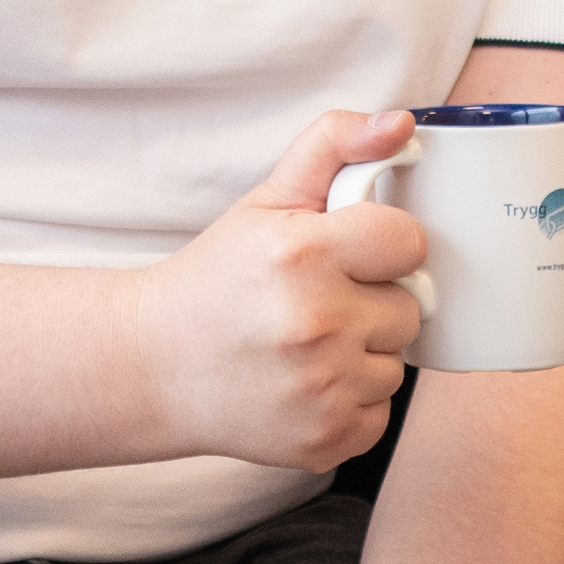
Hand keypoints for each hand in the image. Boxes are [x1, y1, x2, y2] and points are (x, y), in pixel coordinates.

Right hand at [131, 110, 427, 470]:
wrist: (152, 368)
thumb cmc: (217, 279)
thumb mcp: (268, 200)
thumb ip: (335, 144)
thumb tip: (404, 123)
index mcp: (304, 254)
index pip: (409, 241)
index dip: (384, 246)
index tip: (350, 254)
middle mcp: (315, 324)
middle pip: (410, 308)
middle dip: (372, 302)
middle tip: (318, 303)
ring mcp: (321, 389)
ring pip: (397, 364)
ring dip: (363, 355)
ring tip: (306, 345)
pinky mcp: (323, 440)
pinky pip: (381, 414)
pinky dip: (351, 402)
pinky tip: (304, 384)